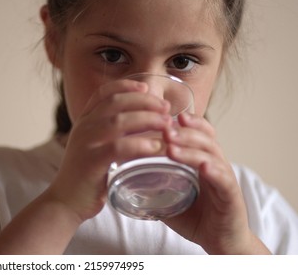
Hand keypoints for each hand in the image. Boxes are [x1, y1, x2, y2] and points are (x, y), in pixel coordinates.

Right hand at [45, 79, 171, 221]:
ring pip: (120, 121)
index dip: (125, 85)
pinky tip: (156, 147)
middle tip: (165, 108)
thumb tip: (142, 122)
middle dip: (145, 101)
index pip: (103, 93)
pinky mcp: (92, 161)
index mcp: (84, 121)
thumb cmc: (86, 176)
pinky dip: (141, 145)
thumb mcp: (93, 147)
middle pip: (117, 102)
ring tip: (167, 124)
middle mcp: (83, 127)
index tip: (145, 87)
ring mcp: (86, 143)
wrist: (65, 201)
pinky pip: (119, 147)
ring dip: (148, 119)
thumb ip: (110, 133)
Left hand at [162, 113, 270, 253]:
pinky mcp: (232, 197)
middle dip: (184, 133)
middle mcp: (216, 166)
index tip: (168, 116)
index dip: (188, 123)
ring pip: (212, 157)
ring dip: (192, 150)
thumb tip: (127, 178)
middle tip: (165, 130)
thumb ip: (154, 186)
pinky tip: (202, 167)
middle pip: (205, 140)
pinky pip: (223, 181)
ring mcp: (225, 180)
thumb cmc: (197, 218)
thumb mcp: (171, 197)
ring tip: (172, 147)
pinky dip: (214, 171)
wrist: (222, 242)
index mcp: (203, 162)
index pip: (200, 134)